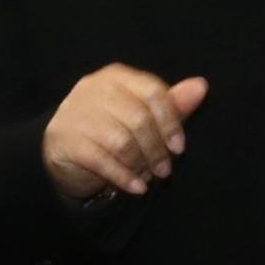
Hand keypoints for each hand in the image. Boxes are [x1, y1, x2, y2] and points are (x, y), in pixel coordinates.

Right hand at [45, 67, 210, 203]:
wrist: (64, 152)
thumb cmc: (110, 131)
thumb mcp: (142, 117)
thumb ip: (171, 104)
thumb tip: (201, 86)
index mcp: (116, 76)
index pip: (153, 91)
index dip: (171, 122)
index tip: (180, 148)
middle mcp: (92, 88)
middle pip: (138, 117)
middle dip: (157, 148)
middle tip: (165, 170)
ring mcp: (74, 112)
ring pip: (120, 140)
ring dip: (141, 164)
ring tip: (151, 178)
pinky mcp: (63, 138)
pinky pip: (101, 160)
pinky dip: (124, 176)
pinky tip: (136, 188)